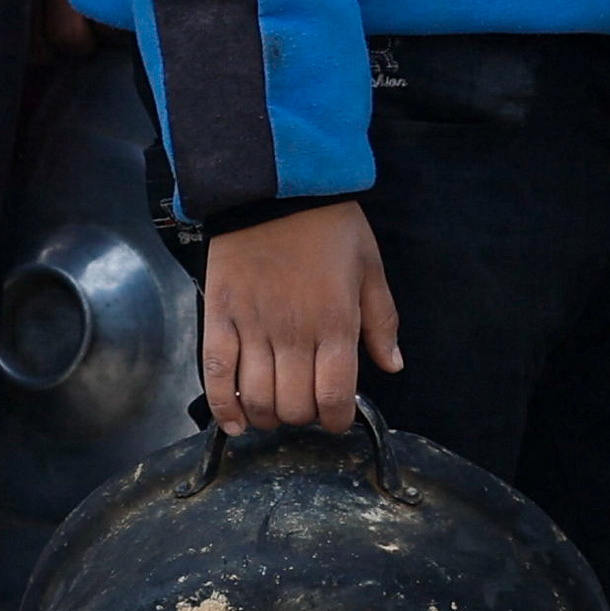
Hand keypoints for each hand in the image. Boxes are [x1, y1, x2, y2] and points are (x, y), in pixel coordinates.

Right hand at [201, 198, 398, 431]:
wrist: (274, 187)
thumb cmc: (329, 225)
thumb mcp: (370, 267)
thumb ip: (382, 322)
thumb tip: (393, 366)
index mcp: (336, 324)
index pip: (336, 397)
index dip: (337, 420)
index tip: (337, 418)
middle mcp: (294, 333)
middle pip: (294, 405)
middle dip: (304, 417)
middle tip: (306, 406)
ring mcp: (252, 327)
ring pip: (257, 397)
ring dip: (268, 417)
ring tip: (276, 412)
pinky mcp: (219, 317)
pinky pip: (216, 373)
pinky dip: (224, 406)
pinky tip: (235, 423)